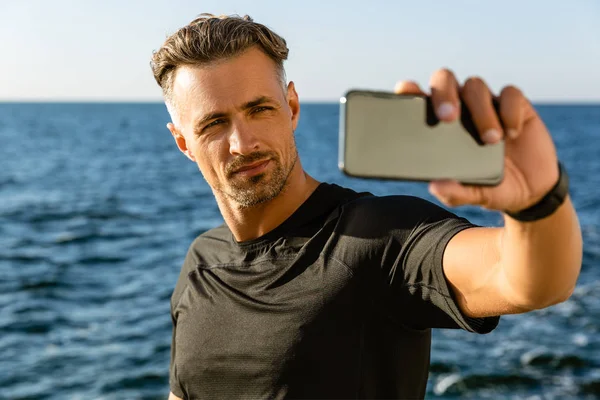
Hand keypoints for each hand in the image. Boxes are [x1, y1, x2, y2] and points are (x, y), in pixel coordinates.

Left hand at [395, 69, 558, 212]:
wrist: (531, 190)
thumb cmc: (492, 187)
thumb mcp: (473, 195)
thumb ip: (454, 192)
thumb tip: (435, 185)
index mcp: (439, 125)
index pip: (418, 98)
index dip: (409, 90)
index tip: (405, 91)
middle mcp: (461, 107)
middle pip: (444, 80)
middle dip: (444, 93)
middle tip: (448, 118)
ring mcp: (487, 104)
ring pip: (475, 86)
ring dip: (481, 111)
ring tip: (491, 140)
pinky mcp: (516, 105)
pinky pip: (510, 94)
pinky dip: (509, 111)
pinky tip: (512, 132)